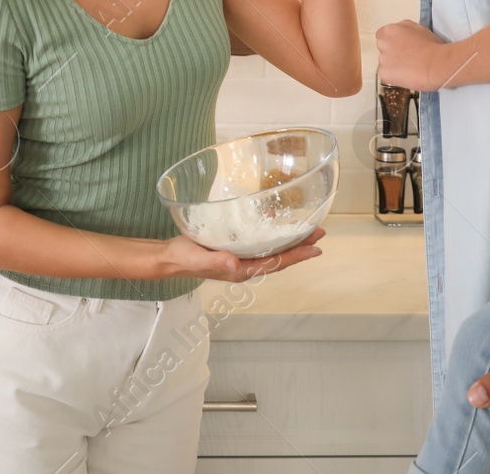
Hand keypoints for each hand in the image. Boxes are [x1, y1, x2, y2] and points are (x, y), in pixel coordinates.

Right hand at [162, 228, 324, 282]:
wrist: (170, 257)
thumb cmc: (183, 258)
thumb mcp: (198, 258)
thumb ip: (216, 261)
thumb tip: (235, 264)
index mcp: (240, 270)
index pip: (275, 262)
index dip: (297, 255)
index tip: (315, 248)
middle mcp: (245, 265)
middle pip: (280, 256)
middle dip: (300, 246)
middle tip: (319, 233)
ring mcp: (241, 257)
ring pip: (272, 249)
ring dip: (290, 240)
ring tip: (306, 229)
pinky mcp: (234, 247)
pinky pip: (259, 241)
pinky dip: (271, 231)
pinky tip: (276, 220)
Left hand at [375, 19, 449, 91]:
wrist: (437, 65)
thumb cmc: (432, 45)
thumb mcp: (418, 28)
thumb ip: (404, 28)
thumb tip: (400, 33)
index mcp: (389, 30)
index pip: (382, 35)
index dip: (392, 41)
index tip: (401, 46)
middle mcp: (382, 44)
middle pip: (383, 48)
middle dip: (392, 52)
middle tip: (406, 58)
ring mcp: (382, 60)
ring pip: (385, 63)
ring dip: (394, 65)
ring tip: (410, 68)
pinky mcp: (384, 74)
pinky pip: (387, 75)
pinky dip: (395, 76)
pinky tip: (408, 76)